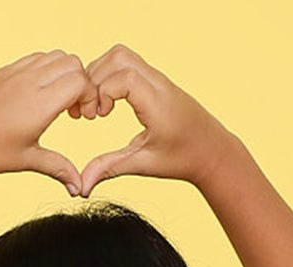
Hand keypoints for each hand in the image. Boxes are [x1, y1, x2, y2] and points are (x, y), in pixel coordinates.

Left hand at [0, 51, 97, 192]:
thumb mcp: (26, 160)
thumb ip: (58, 168)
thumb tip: (79, 188)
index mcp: (39, 104)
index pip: (80, 80)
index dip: (90, 96)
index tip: (83, 117)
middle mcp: (30, 82)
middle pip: (73, 62)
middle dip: (82, 82)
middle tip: (74, 110)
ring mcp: (17, 72)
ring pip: (55, 55)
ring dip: (65, 73)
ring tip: (58, 101)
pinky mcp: (5, 70)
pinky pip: (36, 58)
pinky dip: (47, 70)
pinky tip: (40, 95)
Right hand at [68, 46, 234, 195]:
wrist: (210, 149)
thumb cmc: (181, 158)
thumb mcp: (144, 165)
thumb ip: (110, 168)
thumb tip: (81, 186)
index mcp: (157, 104)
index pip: (124, 76)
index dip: (102, 91)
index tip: (98, 117)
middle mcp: (158, 84)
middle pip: (119, 56)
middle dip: (95, 78)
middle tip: (91, 110)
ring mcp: (157, 78)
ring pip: (121, 54)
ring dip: (100, 74)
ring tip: (97, 106)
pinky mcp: (155, 79)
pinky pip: (127, 62)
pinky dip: (109, 75)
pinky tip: (107, 103)